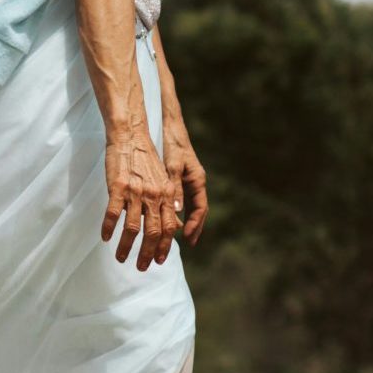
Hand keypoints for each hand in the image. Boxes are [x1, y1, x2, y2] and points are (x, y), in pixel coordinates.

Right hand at [103, 128, 179, 269]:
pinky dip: (109, 228)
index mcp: (165, 195)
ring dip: (126, 247)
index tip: (159, 260)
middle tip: (142, 268)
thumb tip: (176, 224)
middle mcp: (153, 196)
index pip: (169, 228)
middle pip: (153, 232)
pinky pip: (113, 214)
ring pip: (133, 228)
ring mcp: (135, 192)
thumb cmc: (145, 159)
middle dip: (147, 254)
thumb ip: (169, 202)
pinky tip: (105, 238)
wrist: (130, 137)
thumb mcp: (163, 180)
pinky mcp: (118, 187)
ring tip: (121, 258)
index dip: (164, 246)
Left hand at [163, 119, 208, 244]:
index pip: (200, 208)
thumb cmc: (173, 146)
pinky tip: (171, 218)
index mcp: (197, 181)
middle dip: (194, 227)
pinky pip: (184, 199)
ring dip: (187, 221)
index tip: (188, 237)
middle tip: (189, 243)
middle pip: (198, 211)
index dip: (195, 224)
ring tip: (180, 236)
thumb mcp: (173, 166)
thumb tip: (179, 210)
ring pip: (191, 206)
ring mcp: (191, 181)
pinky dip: (180, 211)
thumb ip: (175, 187)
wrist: (172, 129)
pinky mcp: (183, 178)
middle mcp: (197, 183)